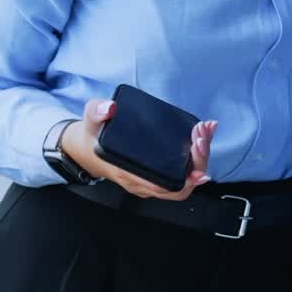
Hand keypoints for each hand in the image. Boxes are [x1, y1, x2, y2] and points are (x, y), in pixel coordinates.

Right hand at [61, 97, 215, 200]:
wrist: (86, 149)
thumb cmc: (92, 138)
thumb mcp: (90, 122)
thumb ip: (96, 112)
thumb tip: (109, 107)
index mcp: (128, 175)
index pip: (165, 185)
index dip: (187, 172)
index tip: (196, 148)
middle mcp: (143, 184)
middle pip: (182, 184)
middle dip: (198, 159)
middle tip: (201, 134)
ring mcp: (151, 182)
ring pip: (185, 180)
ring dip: (200, 157)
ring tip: (206, 131)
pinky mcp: (158, 175)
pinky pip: (182, 173)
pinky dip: (196, 155)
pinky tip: (204, 134)